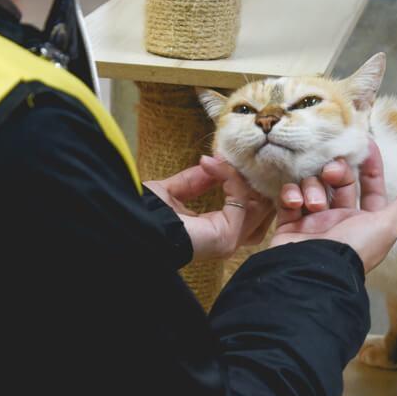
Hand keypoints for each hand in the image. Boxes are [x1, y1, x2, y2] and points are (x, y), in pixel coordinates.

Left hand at [145, 156, 274, 261]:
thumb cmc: (146, 214)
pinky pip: (241, 198)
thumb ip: (195, 180)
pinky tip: (213, 166)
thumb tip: (213, 162)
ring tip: (226, 159)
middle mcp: (227, 238)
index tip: (221, 156)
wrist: (134, 224)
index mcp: (213, 231)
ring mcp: (230, 239)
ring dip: (243, 175)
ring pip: (258, 203)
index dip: (239, 180)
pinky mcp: (228, 235)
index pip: (246, 208)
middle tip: (240, 156)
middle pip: (261, 208)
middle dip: (253, 178)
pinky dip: (230, 177)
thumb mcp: (172, 192)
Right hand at [270, 140, 396, 271]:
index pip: (370, 187)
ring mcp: (312, 221)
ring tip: (313, 205)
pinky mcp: (288, 225)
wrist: (311, 271)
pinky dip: (291, 196)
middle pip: (338, 182)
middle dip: (336, 172)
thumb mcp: (386, 227)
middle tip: (332, 172)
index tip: (364, 142)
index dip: (370, 165)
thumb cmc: (353, 249)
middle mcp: (338, 219)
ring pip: (313, 187)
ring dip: (313, 188)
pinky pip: (288, 199)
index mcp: (363, 220)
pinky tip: (295, 203)